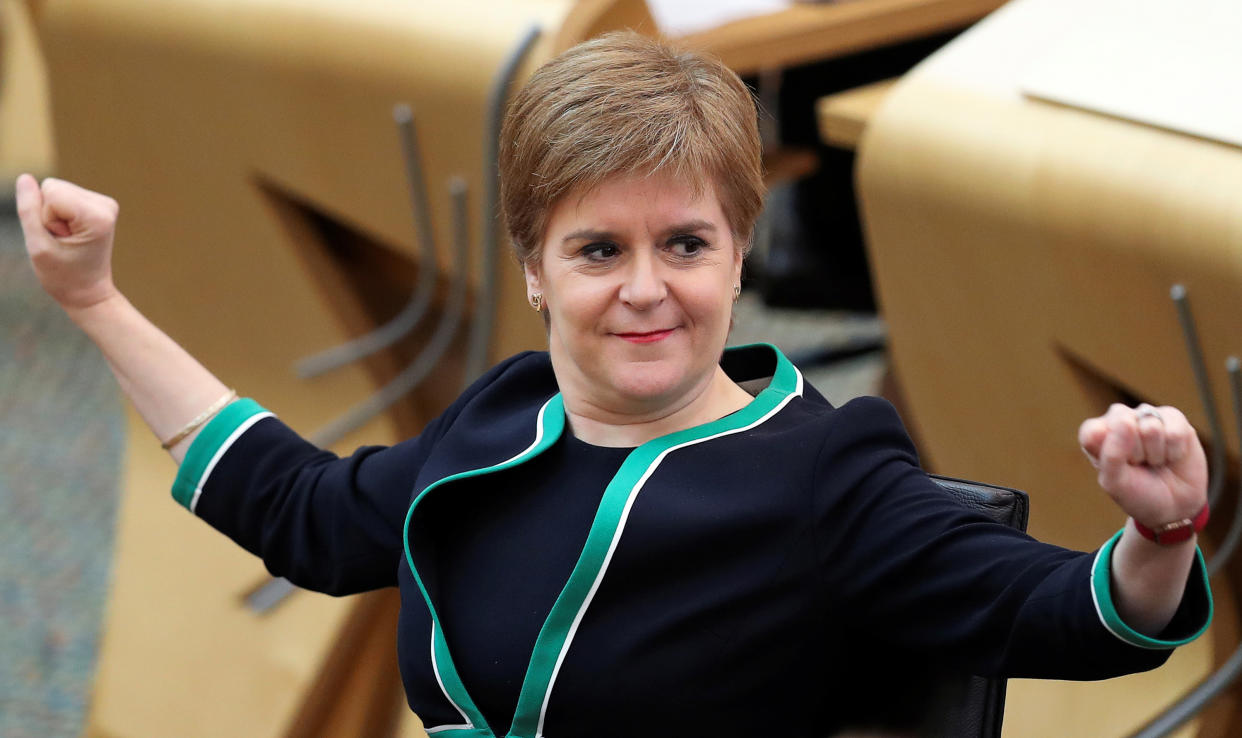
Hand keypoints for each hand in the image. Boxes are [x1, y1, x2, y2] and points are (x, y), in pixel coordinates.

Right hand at [15, 174, 120, 310]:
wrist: (88, 292)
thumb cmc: (63, 276)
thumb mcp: (38, 246)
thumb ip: (28, 210)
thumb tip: (24, 177)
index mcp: (98, 215)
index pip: (51, 190)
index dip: (45, 217)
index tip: (60, 239)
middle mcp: (106, 205)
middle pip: (53, 187)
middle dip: (49, 215)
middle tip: (63, 241)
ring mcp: (105, 204)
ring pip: (56, 190)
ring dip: (54, 216)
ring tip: (67, 239)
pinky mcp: (99, 205)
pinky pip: (62, 196)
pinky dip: (60, 215)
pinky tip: (71, 235)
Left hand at [1079, 403, 1207, 528]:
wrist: (1175, 506)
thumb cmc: (1138, 493)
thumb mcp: (1116, 483)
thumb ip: (1112, 454)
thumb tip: (1125, 421)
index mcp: (1096, 433)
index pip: (1093, 431)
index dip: (1110, 454)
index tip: (1117, 469)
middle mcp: (1119, 419)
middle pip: (1122, 422)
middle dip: (1134, 452)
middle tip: (1138, 465)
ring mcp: (1146, 416)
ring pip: (1151, 427)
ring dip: (1156, 453)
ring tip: (1155, 461)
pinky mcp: (1173, 418)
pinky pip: (1175, 431)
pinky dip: (1175, 452)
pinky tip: (1172, 456)